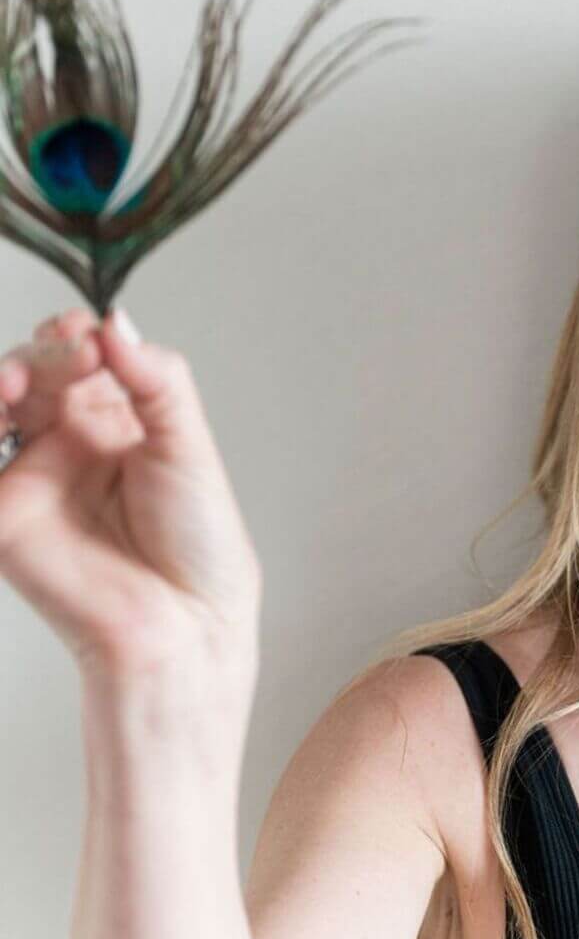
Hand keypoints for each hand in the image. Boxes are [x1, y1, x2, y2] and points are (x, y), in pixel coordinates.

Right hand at [0, 307, 261, 692]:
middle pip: (28, 371)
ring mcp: (31, 473)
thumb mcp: (189, 445)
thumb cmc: (199, 541)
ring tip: (14, 386)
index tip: (86, 333)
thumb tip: (114, 321)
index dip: (74, 336)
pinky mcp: (2, 513)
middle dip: (38, 355)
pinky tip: (0, 416)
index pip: (79, 355)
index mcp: (118, 419)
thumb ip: (155, 380)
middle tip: (67, 359)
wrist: (184, 617)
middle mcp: (69, 439)